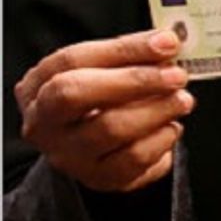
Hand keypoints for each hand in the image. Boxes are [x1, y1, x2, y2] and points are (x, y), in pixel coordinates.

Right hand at [14, 29, 193, 191]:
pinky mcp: (98, 178)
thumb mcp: (103, 70)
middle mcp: (44, 122)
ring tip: (182, 100)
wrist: (93, 147)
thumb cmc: (99, 98)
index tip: (166, 43)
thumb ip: (131, 54)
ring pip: (110, 129)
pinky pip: (134, 160)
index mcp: (38, 85)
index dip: (125, 50)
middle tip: (176, 75)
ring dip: (157, 110)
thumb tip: (166, 42)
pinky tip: (172, 127)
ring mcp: (68, 155)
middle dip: (135, 80)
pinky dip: (162, 140)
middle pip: (77, 95)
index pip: (73, 60)